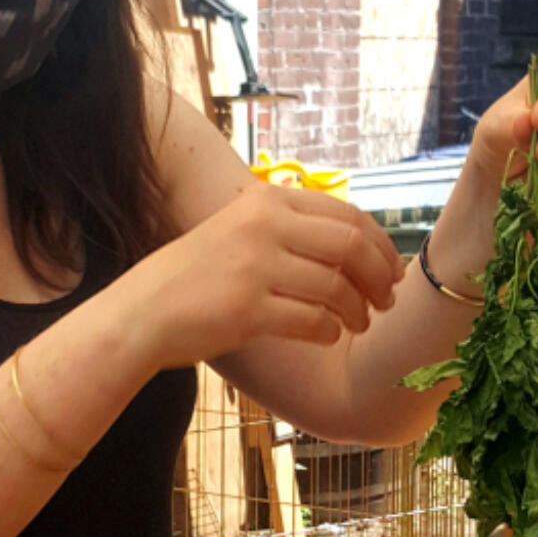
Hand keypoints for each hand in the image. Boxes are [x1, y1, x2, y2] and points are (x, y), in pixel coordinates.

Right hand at [138, 180, 404, 370]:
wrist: (145, 311)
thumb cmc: (198, 276)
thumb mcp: (240, 229)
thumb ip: (289, 227)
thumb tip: (358, 244)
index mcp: (267, 201)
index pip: (347, 214)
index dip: (381, 245)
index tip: (392, 270)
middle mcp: (263, 226)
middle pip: (351, 246)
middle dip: (380, 277)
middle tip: (386, 300)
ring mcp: (255, 267)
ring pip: (337, 287)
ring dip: (358, 310)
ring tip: (358, 323)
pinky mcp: (248, 309)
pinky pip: (313, 321)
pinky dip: (330, 331)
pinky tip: (328, 335)